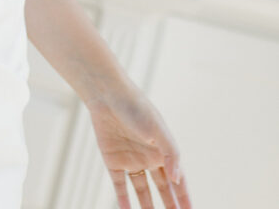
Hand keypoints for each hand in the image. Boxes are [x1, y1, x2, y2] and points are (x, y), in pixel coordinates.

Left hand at [85, 76, 192, 207]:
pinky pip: (120, 187)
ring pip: (142, 191)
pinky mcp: (113, 161)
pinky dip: (124, 202)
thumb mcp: (157, 128)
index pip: (178, 180)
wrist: (106, 94)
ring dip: (148, 208)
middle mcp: (149, 157)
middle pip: (162, 189)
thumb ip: (170, 153)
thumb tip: (177, 178)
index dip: (184, 198)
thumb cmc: (136, 106)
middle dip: (170, 206)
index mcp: (163, 150)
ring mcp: (131, 160)